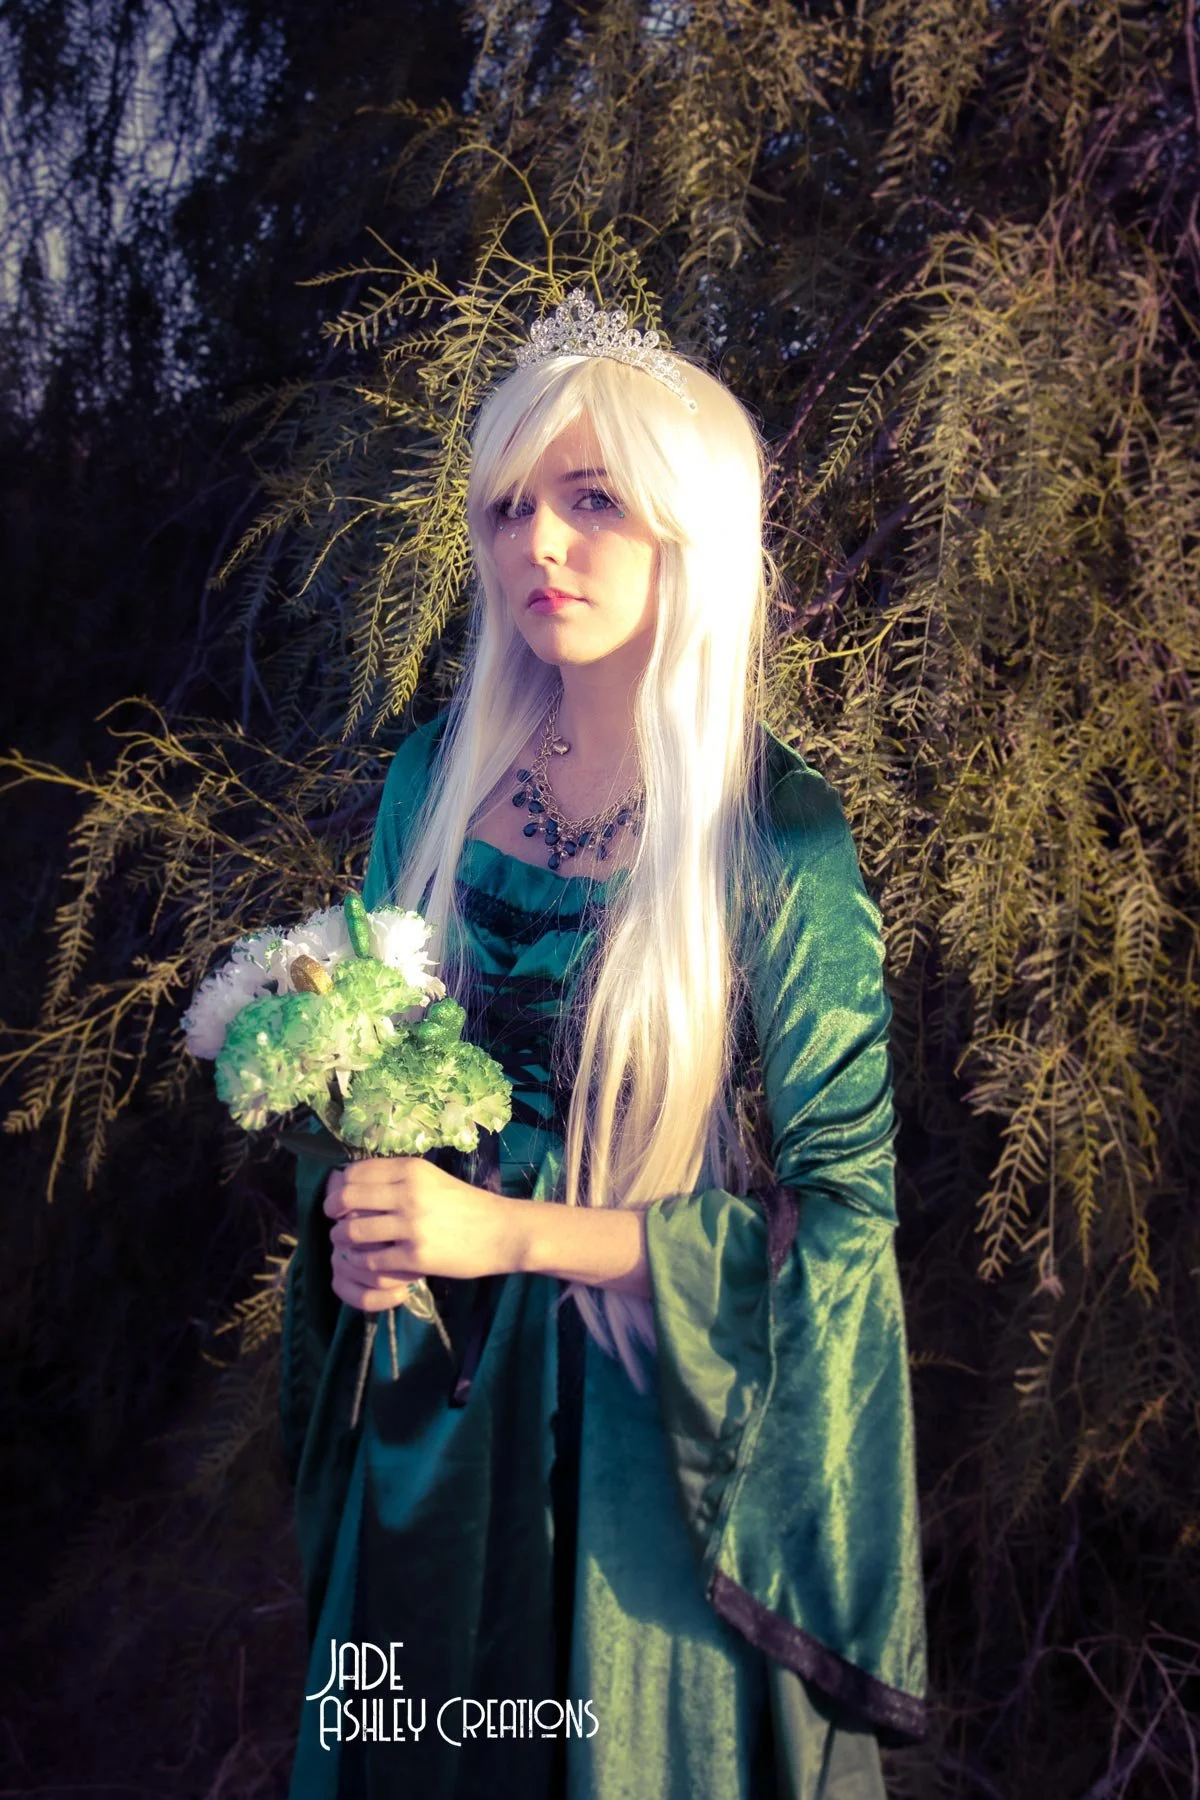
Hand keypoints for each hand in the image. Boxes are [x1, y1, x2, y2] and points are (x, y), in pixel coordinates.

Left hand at [324, 1155, 526, 1309]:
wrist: (504, 1232)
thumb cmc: (467, 1205)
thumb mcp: (432, 1179)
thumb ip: (397, 1179)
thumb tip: (352, 1182)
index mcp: (411, 1169)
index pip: (354, 1172)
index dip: (338, 1186)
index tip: (338, 1198)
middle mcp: (408, 1192)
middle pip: (346, 1198)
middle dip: (332, 1212)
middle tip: (335, 1222)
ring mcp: (412, 1225)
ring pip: (353, 1231)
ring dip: (342, 1240)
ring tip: (347, 1245)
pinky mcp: (416, 1256)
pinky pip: (371, 1261)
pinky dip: (361, 1263)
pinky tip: (366, 1263)